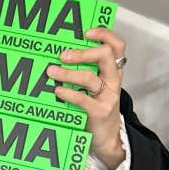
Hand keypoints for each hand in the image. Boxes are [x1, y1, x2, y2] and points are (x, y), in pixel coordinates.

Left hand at [46, 27, 125, 169]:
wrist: (105, 138)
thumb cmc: (95, 107)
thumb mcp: (94, 86)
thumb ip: (85, 69)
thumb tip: (58, 52)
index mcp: (112, 70)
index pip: (116, 45)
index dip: (104, 34)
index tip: (87, 32)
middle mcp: (113, 80)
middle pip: (105, 55)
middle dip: (82, 52)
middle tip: (62, 55)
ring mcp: (108, 96)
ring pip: (90, 77)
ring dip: (68, 73)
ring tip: (51, 71)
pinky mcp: (100, 111)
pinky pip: (83, 99)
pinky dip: (68, 93)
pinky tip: (57, 90)